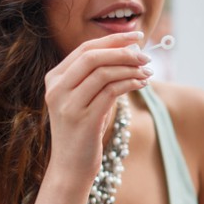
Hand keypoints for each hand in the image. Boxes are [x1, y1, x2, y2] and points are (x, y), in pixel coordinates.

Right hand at [43, 32, 151, 179]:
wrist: (71, 167)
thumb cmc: (83, 132)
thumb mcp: (87, 100)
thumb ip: (98, 78)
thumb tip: (130, 54)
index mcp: (54, 78)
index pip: (84, 48)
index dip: (113, 39)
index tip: (136, 36)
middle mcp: (57, 88)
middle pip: (93, 56)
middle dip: (123, 51)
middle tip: (146, 55)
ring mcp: (67, 104)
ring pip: (103, 72)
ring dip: (130, 68)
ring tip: (148, 71)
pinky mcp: (83, 119)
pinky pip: (110, 91)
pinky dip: (130, 83)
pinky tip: (142, 83)